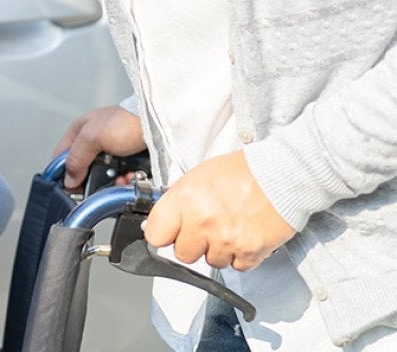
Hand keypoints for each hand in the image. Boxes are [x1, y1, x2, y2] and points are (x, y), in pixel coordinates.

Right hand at [53, 105, 145, 189]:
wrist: (159, 124)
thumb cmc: (126, 122)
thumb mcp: (93, 137)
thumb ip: (76, 158)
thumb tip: (68, 180)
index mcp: (79, 131)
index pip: (61, 156)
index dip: (62, 172)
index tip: (68, 188)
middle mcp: (93, 141)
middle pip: (82, 169)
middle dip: (90, 181)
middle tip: (96, 187)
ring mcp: (110, 151)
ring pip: (102, 176)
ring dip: (110, 183)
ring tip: (120, 180)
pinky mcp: (126, 160)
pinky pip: (119, 176)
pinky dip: (124, 180)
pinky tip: (130, 177)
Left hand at [143, 150, 294, 270]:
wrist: (282, 175)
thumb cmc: (242, 171)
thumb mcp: (197, 176)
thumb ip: (177, 202)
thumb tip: (162, 221)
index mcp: (186, 200)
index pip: (155, 235)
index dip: (162, 234)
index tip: (169, 232)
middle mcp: (204, 222)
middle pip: (182, 254)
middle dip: (192, 243)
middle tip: (205, 227)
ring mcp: (227, 240)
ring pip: (210, 261)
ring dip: (217, 249)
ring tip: (228, 226)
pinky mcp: (250, 252)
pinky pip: (236, 266)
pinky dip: (239, 254)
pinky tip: (243, 234)